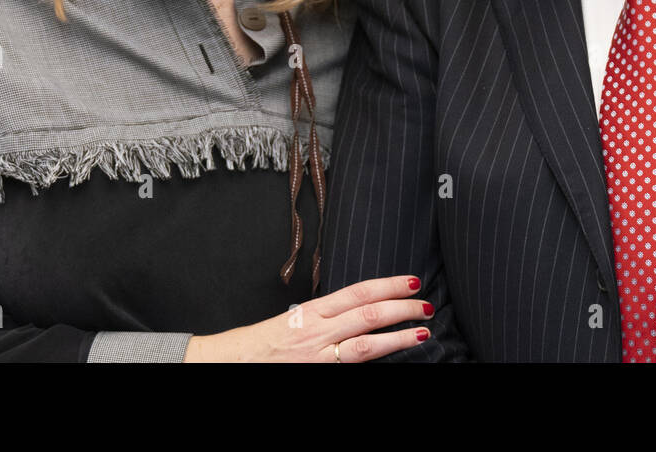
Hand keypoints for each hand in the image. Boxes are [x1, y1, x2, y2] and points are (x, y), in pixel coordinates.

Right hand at [183, 275, 431, 361]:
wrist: (229, 362)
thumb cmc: (260, 342)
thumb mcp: (293, 319)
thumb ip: (324, 314)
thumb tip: (355, 307)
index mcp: (313, 310)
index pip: (358, 292)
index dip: (388, 285)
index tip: (412, 281)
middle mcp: (317, 331)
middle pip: (368, 315)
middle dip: (401, 309)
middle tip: (426, 305)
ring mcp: (317, 356)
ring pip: (365, 344)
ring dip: (397, 337)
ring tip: (421, 332)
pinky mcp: (315, 374)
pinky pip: (349, 368)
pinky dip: (372, 363)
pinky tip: (392, 359)